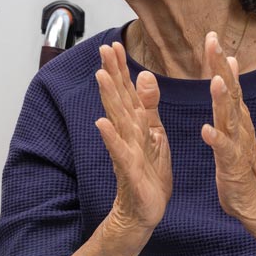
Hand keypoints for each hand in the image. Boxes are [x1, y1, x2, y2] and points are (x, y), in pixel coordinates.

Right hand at [94, 42, 171, 231]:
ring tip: (101, 76)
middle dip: (112, 73)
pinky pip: (119, 152)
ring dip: (109, 98)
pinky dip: (111, 137)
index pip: (126, 91)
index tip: (114, 44)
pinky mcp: (129, 170)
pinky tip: (101, 123)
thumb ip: (148, 105)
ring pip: (117, 120)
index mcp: (135, 124)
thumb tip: (144, 75)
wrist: (144, 211)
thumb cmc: (148, 173)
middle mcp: (127, 134)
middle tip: (104, 49)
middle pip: (118, 99)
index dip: (120, 68)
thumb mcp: (154, 134)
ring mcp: (126, 151)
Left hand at [201, 32, 255, 222]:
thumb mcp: (235, 124)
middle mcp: (239, 124)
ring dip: (223, 99)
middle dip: (221, 66)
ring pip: (230, 117)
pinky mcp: (233, 164)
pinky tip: (206, 130)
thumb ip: (231, 96)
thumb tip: (231, 64)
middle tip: (213, 43)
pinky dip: (216, 139)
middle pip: (231, 90)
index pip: (228, 81)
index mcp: (236, 114)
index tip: (211, 35)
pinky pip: (224, 150)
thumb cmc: (241, 161)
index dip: (219, 59)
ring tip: (216, 81)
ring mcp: (238, 143)